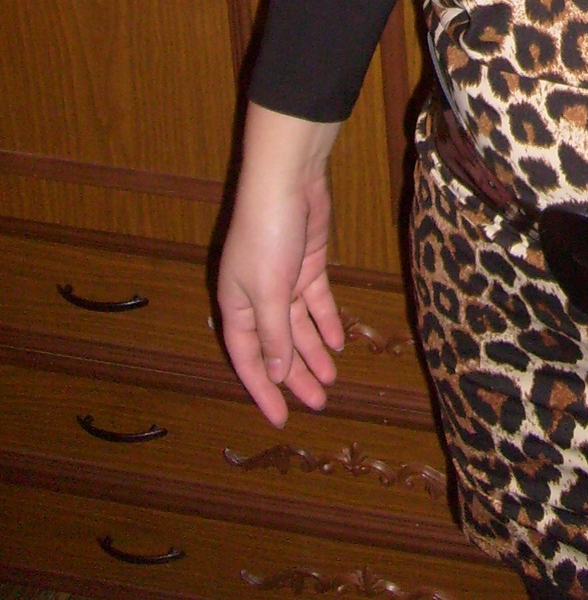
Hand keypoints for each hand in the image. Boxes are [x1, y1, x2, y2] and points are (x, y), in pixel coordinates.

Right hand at [216, 104, 345, 425]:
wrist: (289, 179)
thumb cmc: (268, 234)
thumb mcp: (269, 291)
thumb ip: (274, 334)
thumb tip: (275, 373)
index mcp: (236, 305)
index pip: (249, 358)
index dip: (263, 389)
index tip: (279, 420)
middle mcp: (257, 296)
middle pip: (277, 346)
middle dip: (296, 375)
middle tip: (318, 404)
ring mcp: (284, 279)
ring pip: (299, 327)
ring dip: (314, 352)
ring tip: (331, 381)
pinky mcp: (309, 263)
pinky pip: (317, 301)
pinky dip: (327, 320)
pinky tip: (340, 341)